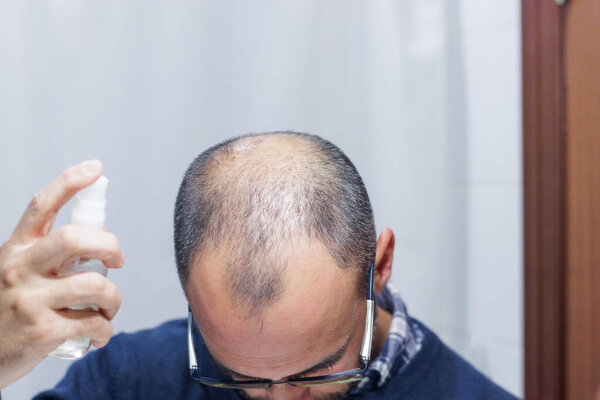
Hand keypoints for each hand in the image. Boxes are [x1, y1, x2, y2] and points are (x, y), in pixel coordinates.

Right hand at [0, 160, 124, 388]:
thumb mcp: (15, 273)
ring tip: (109, 306)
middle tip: (117, 260)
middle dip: (109, 245)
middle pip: (73, 239)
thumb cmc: (6, 311)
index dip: (69, 182)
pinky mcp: (42, 332)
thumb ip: (50, 255)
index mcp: (14, 250)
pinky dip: (106, 329)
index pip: (41, 206)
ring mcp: (29, 301)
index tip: (95, 168)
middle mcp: (19, 270)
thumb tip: (100, 237)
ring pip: (94, 285)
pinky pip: (93, 323)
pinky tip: (99, 333)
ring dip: (114, 297)